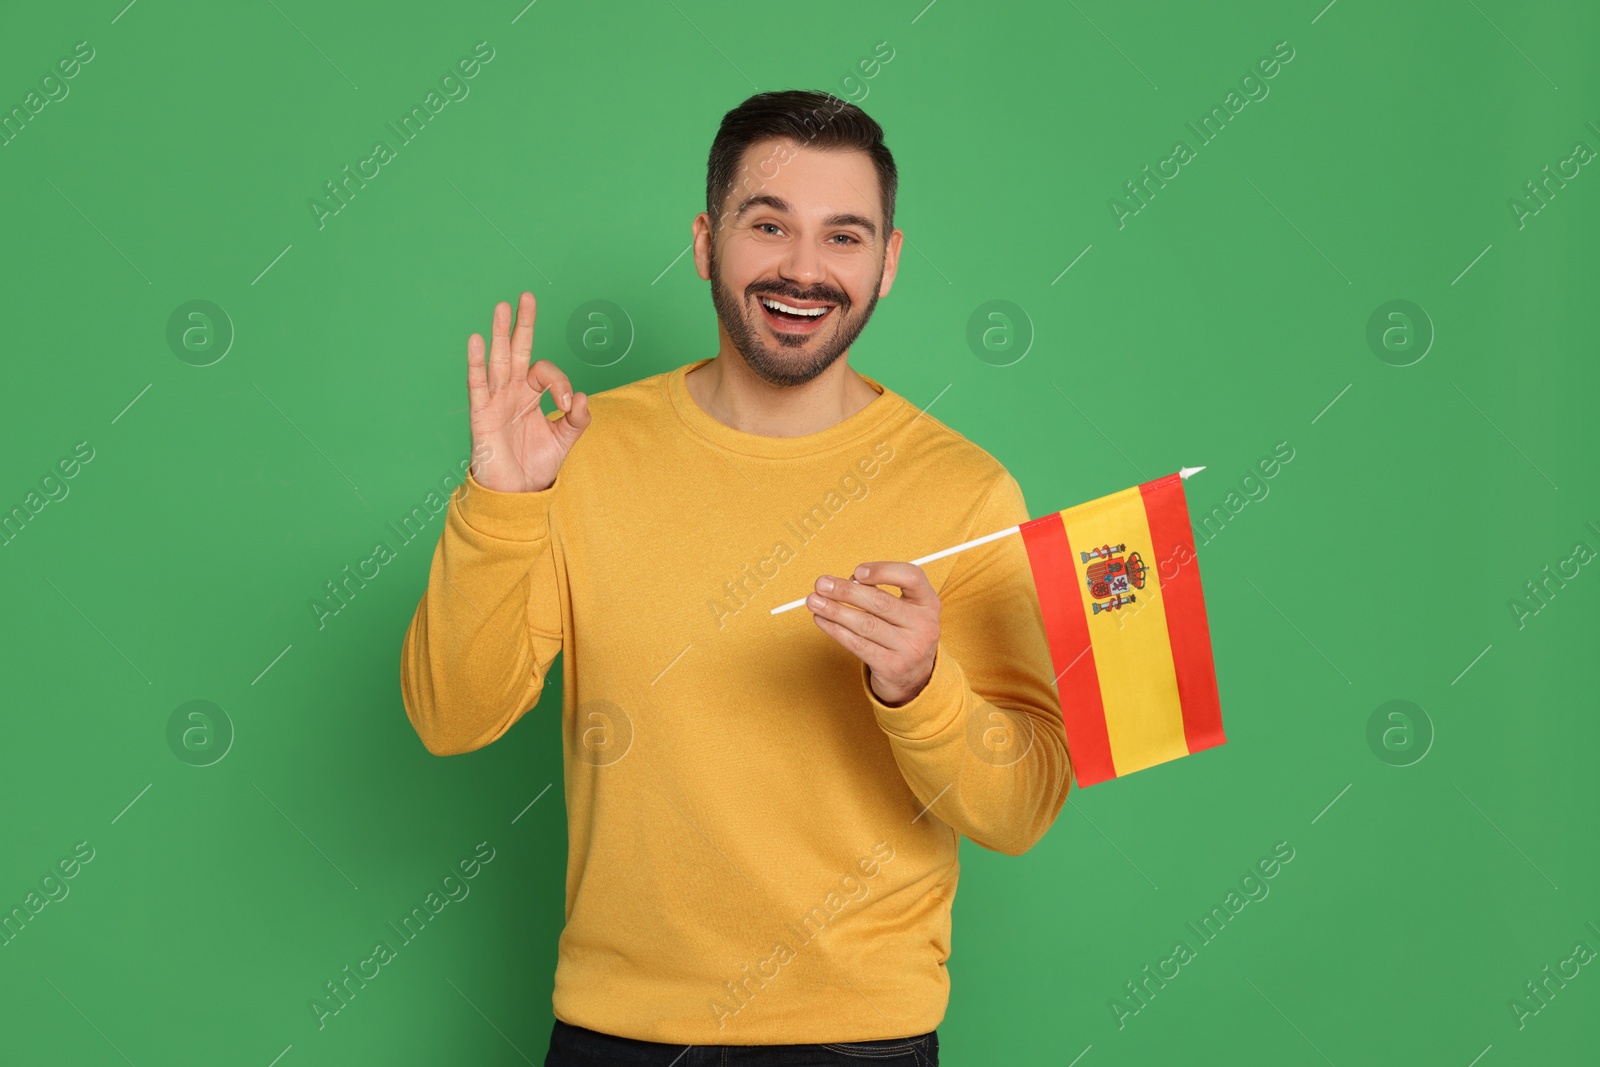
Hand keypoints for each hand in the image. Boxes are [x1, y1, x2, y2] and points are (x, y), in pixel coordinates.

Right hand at [466, 291, 591, 492]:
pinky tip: (477, 340)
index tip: (568, 407)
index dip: (560, 384)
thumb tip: (582, 397)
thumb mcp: (565, 440)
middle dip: (522, 325)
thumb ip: (577, 419)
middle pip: (517, 351)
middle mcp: (511, 393)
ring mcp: (495, 401)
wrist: (515, 494)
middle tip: (526, 296)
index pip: (545, 372)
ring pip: (498, 361)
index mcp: (530, 396)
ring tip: (502, 307)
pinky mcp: (481, 415)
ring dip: (501, 334)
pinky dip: (476, 362)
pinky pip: (478, 384)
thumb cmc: (535, 466)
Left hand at [807, 561, 939, 706]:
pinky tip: (822, 620)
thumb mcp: (907, 610)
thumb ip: (882, 593)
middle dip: (846, 591)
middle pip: (881, 602)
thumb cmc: (903, 633)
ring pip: (866, 624)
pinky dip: (836, 630)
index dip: (884, 571)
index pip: (912, 577)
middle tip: (821, 584)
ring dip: (835, 610)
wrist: (916, 678)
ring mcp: (909, 648)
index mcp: (928, 603)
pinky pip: (858, 644)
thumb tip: (845, 581)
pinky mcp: (891, 667)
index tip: (857, 572)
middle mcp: (923, 625)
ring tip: (814, 601)